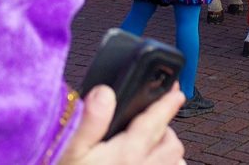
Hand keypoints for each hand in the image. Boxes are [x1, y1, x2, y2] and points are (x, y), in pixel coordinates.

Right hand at [57, 85, 185, 164]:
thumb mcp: (71, 152)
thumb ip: (90, 121)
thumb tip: (106, 93)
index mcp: (128, 153)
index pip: (156, 121)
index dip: (167, 103)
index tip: (177, 92)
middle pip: (172, 144)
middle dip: (166, 129)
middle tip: (153, 122)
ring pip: (176, 163)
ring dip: (170, 153)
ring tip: (155, 148)